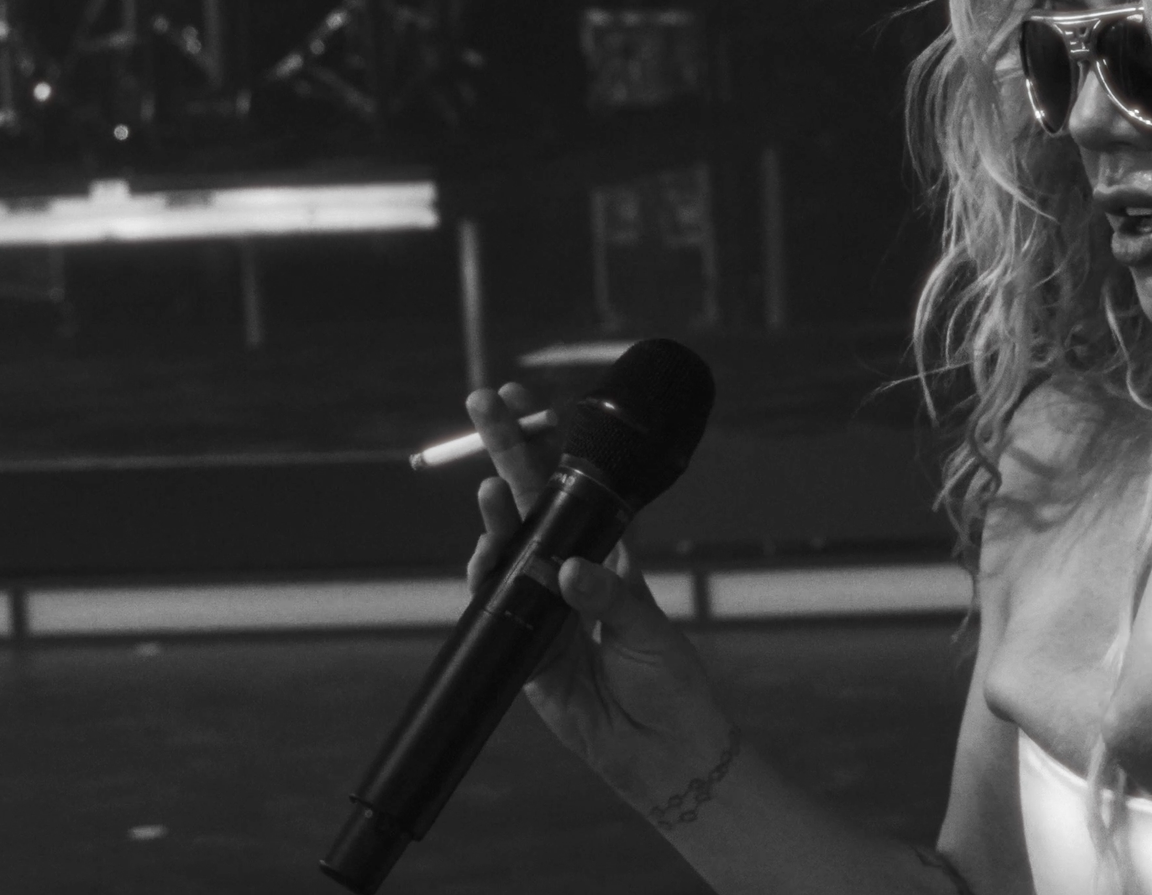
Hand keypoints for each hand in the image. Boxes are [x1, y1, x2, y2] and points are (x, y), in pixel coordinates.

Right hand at [466, 382, 732, 813]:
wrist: (661, 751)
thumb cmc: (668, 682)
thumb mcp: (648, 629)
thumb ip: (608, 597)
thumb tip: (569, 570)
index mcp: (608, 555)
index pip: (573, 488)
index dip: (548, 443)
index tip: (525, 400)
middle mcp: (570, 573)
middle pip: (529, 504)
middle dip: (505, 450)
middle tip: (483, 404)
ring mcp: (542, 608)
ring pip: (506, 551)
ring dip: (495, 518)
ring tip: (492, 493)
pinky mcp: (523, 650)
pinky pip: (495, 608)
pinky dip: (486, 581)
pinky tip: (486, 558)